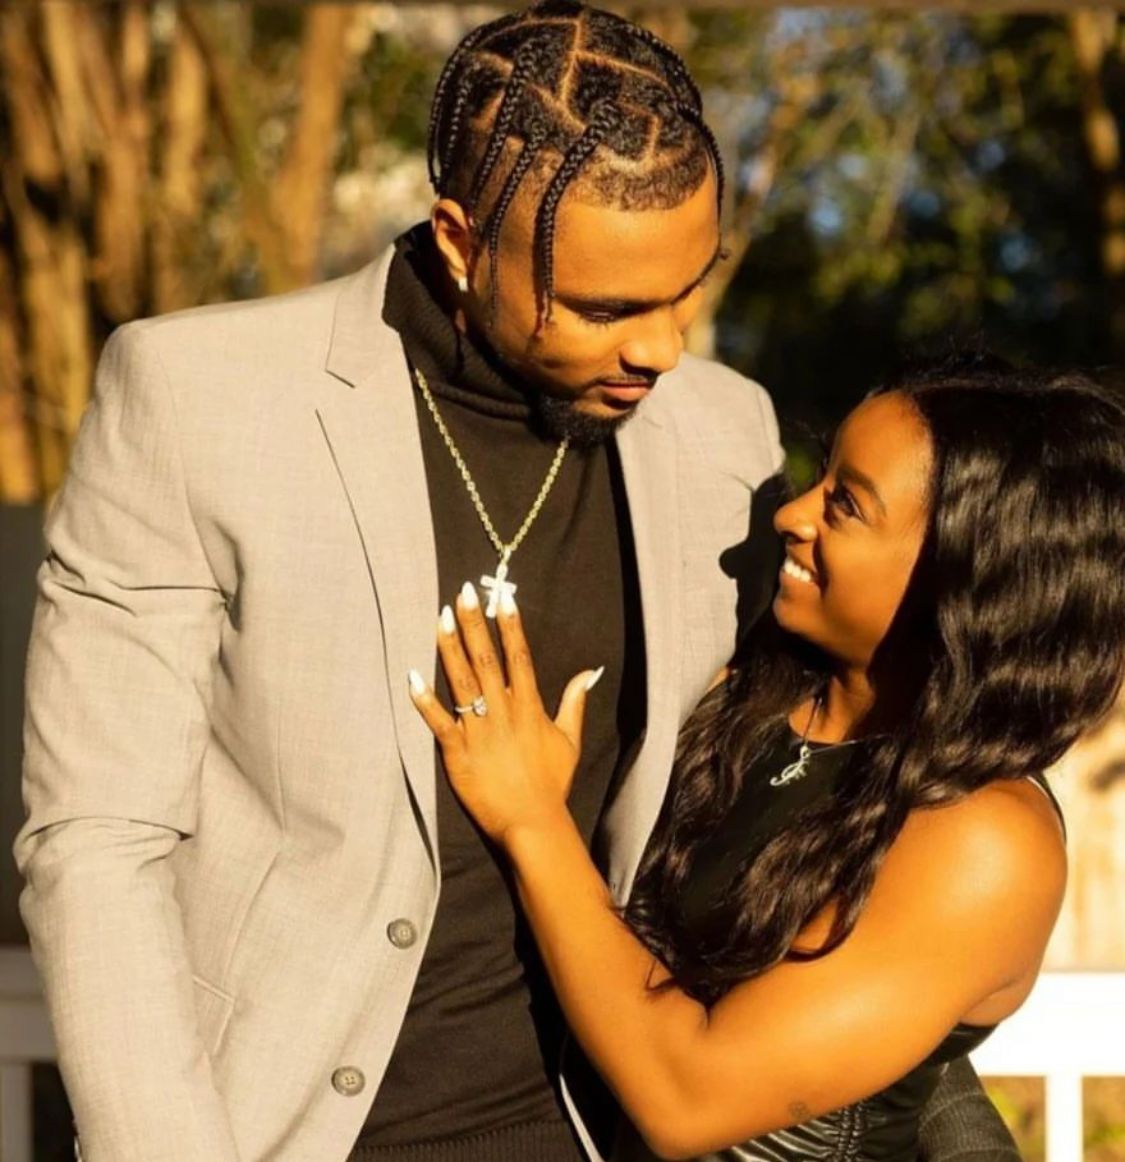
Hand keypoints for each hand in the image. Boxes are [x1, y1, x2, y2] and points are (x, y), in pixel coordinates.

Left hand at [409, 581, 602, 846]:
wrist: (532, 823)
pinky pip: (439, 721)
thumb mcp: (569, 740)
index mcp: (530, 707)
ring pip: (461, 681)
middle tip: (463, 592)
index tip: (502, 598)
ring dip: (449, 647)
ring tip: (440, 617)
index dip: (510, 625)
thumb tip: (589, 672)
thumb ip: (575, 702)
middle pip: (486, 658)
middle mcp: (503, 712)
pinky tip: (412, 675)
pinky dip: (424, 699)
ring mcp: (479, 731)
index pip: (519, 656)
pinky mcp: (457, 753)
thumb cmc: (551, 783)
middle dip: (474, 623)